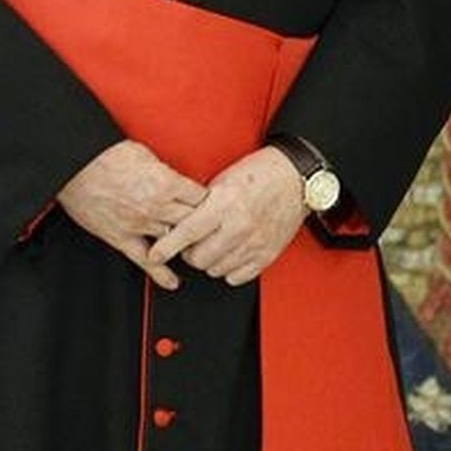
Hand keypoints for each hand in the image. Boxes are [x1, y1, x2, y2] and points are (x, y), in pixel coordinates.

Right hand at [57, 140, 208, 288]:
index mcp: (165, 183)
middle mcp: (156, 206)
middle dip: (200, 224)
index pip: (200, 198)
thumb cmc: (109, 156)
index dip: (207, 201)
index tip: (210, 205)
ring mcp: (139, 224)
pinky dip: (160, 274)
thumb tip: (178, 180)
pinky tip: (172, 282)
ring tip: (192, 249)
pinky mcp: (121, 237)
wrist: (77, 165)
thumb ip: (166, 173)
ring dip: (183, 244)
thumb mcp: (148, 155)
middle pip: (192, 222)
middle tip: (207, 229)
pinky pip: (145, 260)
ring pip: (173, 240)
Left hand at [148, 146, 307, 284]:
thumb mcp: (223, 180)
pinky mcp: (267, 254)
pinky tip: (230, 253)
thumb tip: (179, 223)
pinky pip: (237, 276)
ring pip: (216, 269)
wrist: (295, 177)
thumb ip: (202, 204)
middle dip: (189, 253)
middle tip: (192, 243)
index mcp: (225, 204)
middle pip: (199, 258)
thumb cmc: (260, 174)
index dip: (166, 247)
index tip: (155, 254)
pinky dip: (229, 269)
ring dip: (209, 261)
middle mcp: (240, 226)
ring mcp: (254, 243)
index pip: (187, 232)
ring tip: (214, 244)